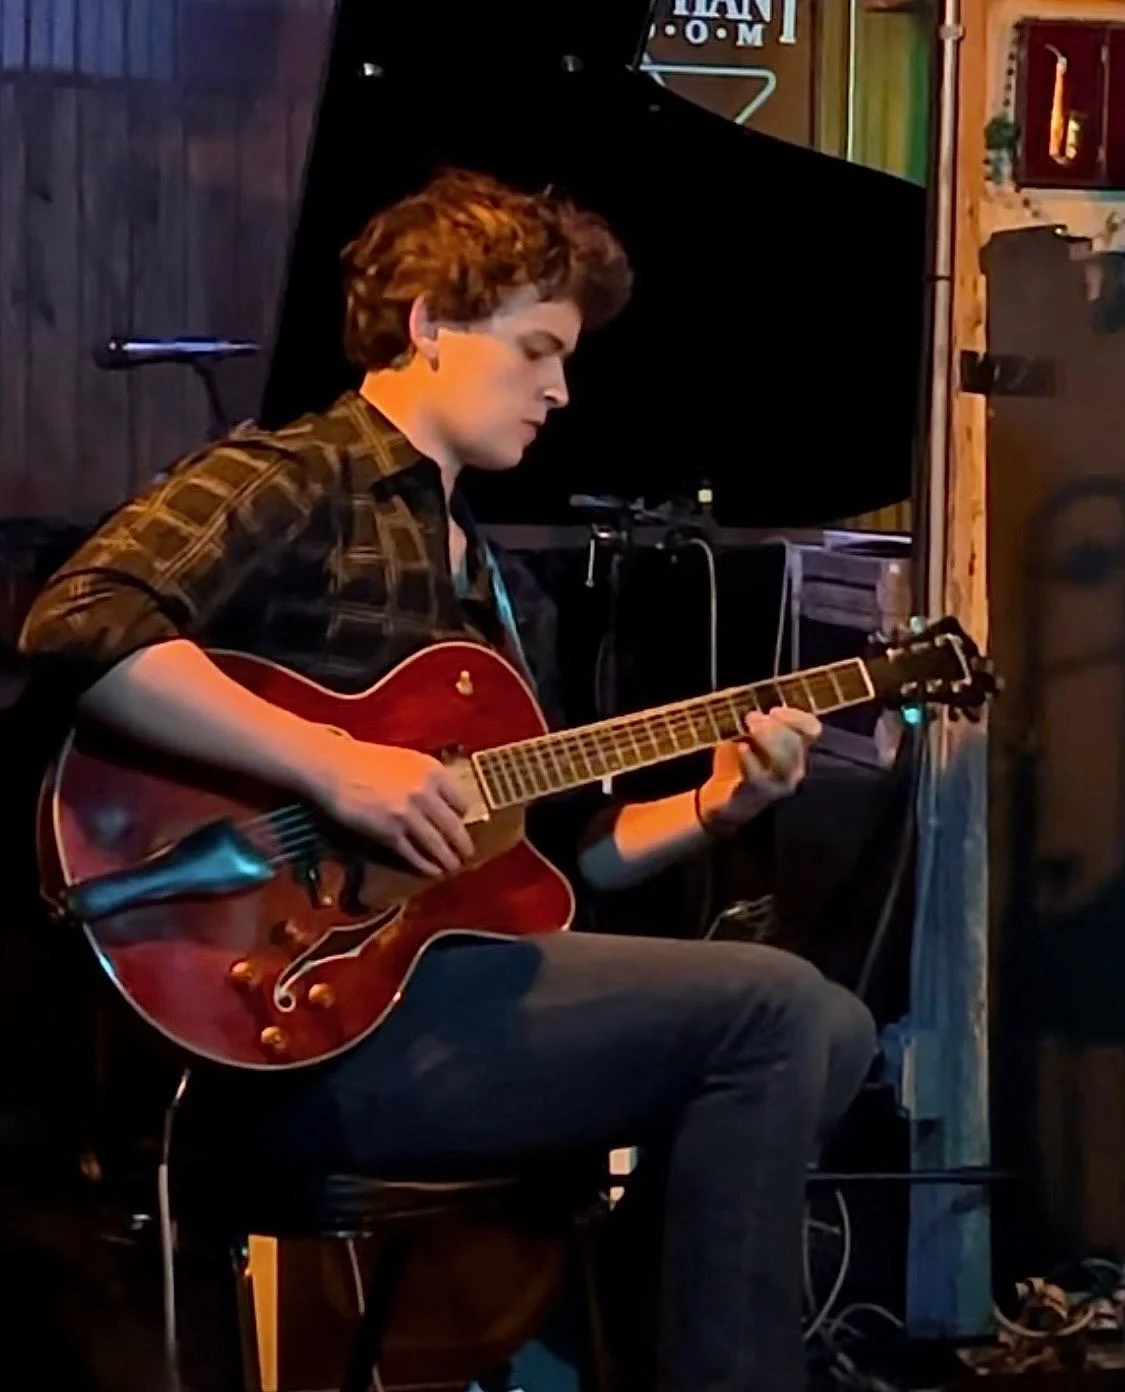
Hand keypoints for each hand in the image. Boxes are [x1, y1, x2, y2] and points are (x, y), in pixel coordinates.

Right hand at [299, 729, 474, 876]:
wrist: (333, 767)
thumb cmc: (365, 761)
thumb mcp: (405, 761)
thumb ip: (424, 780)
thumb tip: (440, 803)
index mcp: (432, 771)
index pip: (460, 802)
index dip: (461, 818)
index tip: (460, 827)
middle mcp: (425, 792)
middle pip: (454, 827)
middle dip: (463, 845)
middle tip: (467, 855)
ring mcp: (408, 814)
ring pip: (437, 844)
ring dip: (448, 860)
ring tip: (452, 867)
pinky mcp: (389, 833)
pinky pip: (413, 854)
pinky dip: (425, 866)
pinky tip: (431, 871)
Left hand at [697, 706, 821, 833]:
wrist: (722, 799)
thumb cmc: (739, 764)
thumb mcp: (749, 738)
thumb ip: (759, 724)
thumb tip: (757, 712)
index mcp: (797, 749)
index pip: (811, 729)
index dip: (795, 717)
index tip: (773, 710)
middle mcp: (795, 768)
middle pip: (796, 743)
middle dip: (774, 727)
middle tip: (752, 718)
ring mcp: (780, 784)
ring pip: (783, 761)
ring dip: (766, 740)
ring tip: (749, 729)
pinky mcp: (760, 795)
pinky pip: (760, 777)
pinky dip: (751, 760)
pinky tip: (741, 748)